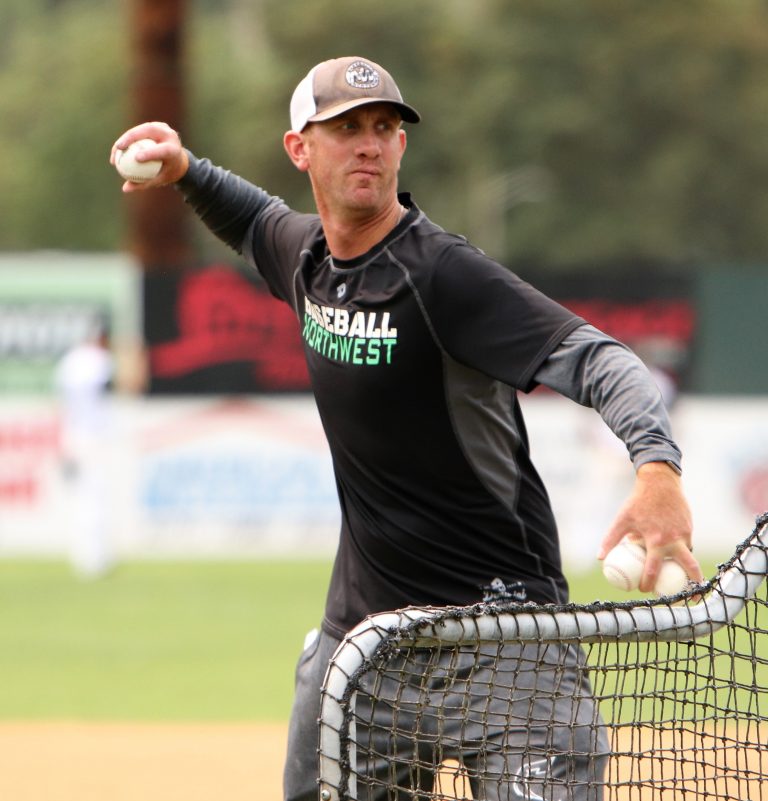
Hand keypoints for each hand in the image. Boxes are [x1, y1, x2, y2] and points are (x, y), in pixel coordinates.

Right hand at [109, 122, 188, 192]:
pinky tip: (117, 149)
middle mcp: (169, 135)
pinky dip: (127, 138)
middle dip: (132, 137)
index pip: (163, 150)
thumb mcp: (159, 180)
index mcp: (175, 150)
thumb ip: (144, 183)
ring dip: (126, 137)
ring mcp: (162, 127)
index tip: (137, 158)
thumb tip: (125, 188)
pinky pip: (138, 131)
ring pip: (141, 129)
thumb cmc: (167, 172)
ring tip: (116, 149)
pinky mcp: (154, 126)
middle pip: (149, 131)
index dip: (150, 153)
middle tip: (119, 147)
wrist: (178, 160)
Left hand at [598, 461, 702, 592]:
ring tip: (685, 584)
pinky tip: (677, 558)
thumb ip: (611, 539)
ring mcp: (685, 534)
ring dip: (689, 571)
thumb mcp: (622, 519)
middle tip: (676, 595)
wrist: (660, 483)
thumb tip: (600, 558)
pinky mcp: (690, 528)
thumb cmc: (638, 502)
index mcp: (656, 540)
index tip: (643, 590)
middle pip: (688, 569)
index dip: (648, 583)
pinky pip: (687, 545)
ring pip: (689, 557)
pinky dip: (682, 552)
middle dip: (686, 586)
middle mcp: (674, 540)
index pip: (653, 570)